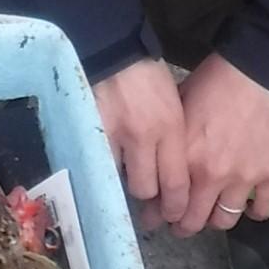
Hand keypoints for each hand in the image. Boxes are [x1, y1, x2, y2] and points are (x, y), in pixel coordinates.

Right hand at [93, 57, 189, 232]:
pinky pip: (98, 166)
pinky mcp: (91, 132)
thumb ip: (174, 142)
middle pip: (148, 190)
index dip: (175, 207)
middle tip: (150, 208)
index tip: (174, 216)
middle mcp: (145, 136)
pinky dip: (103, 172)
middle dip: (149, 202)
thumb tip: (173, 178)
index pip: (176, 183)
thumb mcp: (175, 108)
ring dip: (124, 187)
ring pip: (119, 181)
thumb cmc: (150, 77)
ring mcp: (115, 135)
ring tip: (126, 188)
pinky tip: (104, 171)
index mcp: (171, 128)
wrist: (116, 52)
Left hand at [174, 54, 268, 234]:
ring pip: (226, 220)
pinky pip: (263, 210)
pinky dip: (256, 212)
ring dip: (217, 221)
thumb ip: (172, 138)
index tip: (154, 218)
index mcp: (183, 157)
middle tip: (181, 226)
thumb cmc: (219, 79)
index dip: (158, 215)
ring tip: (213, 217)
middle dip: (184, 226)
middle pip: (194, 220)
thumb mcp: (181, 104)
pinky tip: (250, 206)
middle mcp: (211, 175)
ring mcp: (244, 179)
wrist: (266, 70)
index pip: (165, 202)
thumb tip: (157, 156)